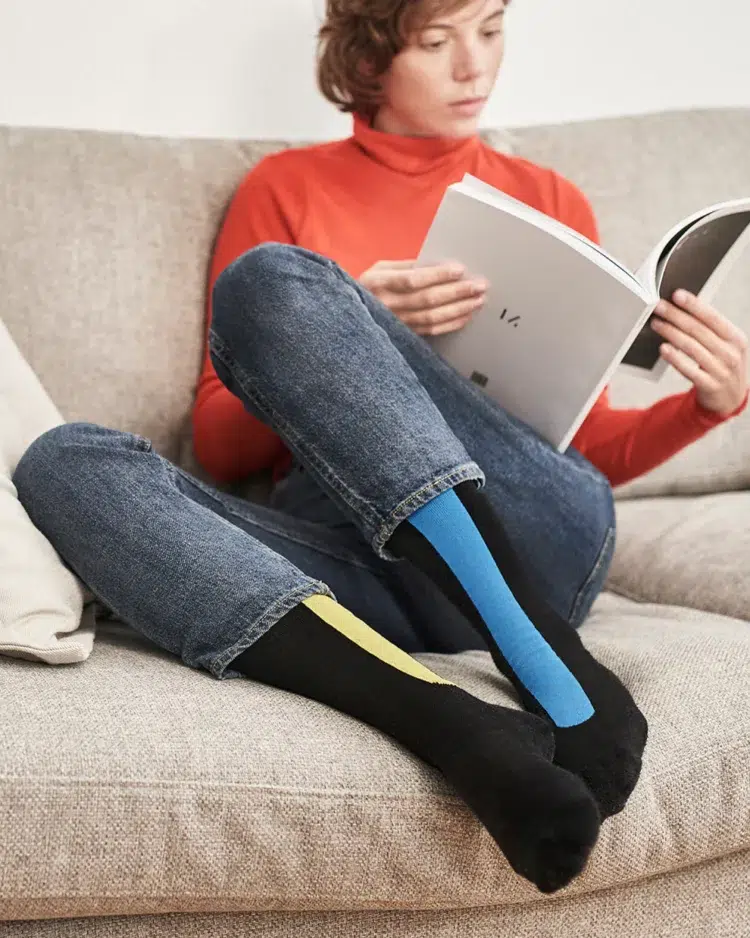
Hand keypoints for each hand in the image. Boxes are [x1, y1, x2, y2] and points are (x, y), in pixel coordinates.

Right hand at [359, 259, 488, 335]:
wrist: (347, 317)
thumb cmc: (367, 286)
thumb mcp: (379, 268)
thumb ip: (406, 266)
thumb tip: (437, 265)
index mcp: (379, 283)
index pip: (412, 280)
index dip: (437, 275)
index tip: (460, 270)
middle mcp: (387, 305)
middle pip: (427, 300)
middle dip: (457, 292)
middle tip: (479, 286)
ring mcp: (396, 323)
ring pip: (432, 318)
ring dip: (458, 309)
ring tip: (478, 300)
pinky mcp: (404, 335)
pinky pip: (430, 331)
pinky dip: (450, 324)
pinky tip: (465, 316)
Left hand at [651, 289, 748, 414]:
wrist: (731, 398)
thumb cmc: (722, 364)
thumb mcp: (725, 345)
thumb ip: (709, 329)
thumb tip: (682, 307)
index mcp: (736, 338)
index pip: (713, 317)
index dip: (694, 305)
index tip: (676, 294)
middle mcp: (731, 353)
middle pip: (698, 330)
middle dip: (675, 316)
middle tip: (658, 307)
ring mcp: (721, 370)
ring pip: (691, 347)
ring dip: (671, 333)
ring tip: (656, 324)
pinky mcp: (709, 385)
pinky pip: (689, 369)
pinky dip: (675, 358)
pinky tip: (663, 348)